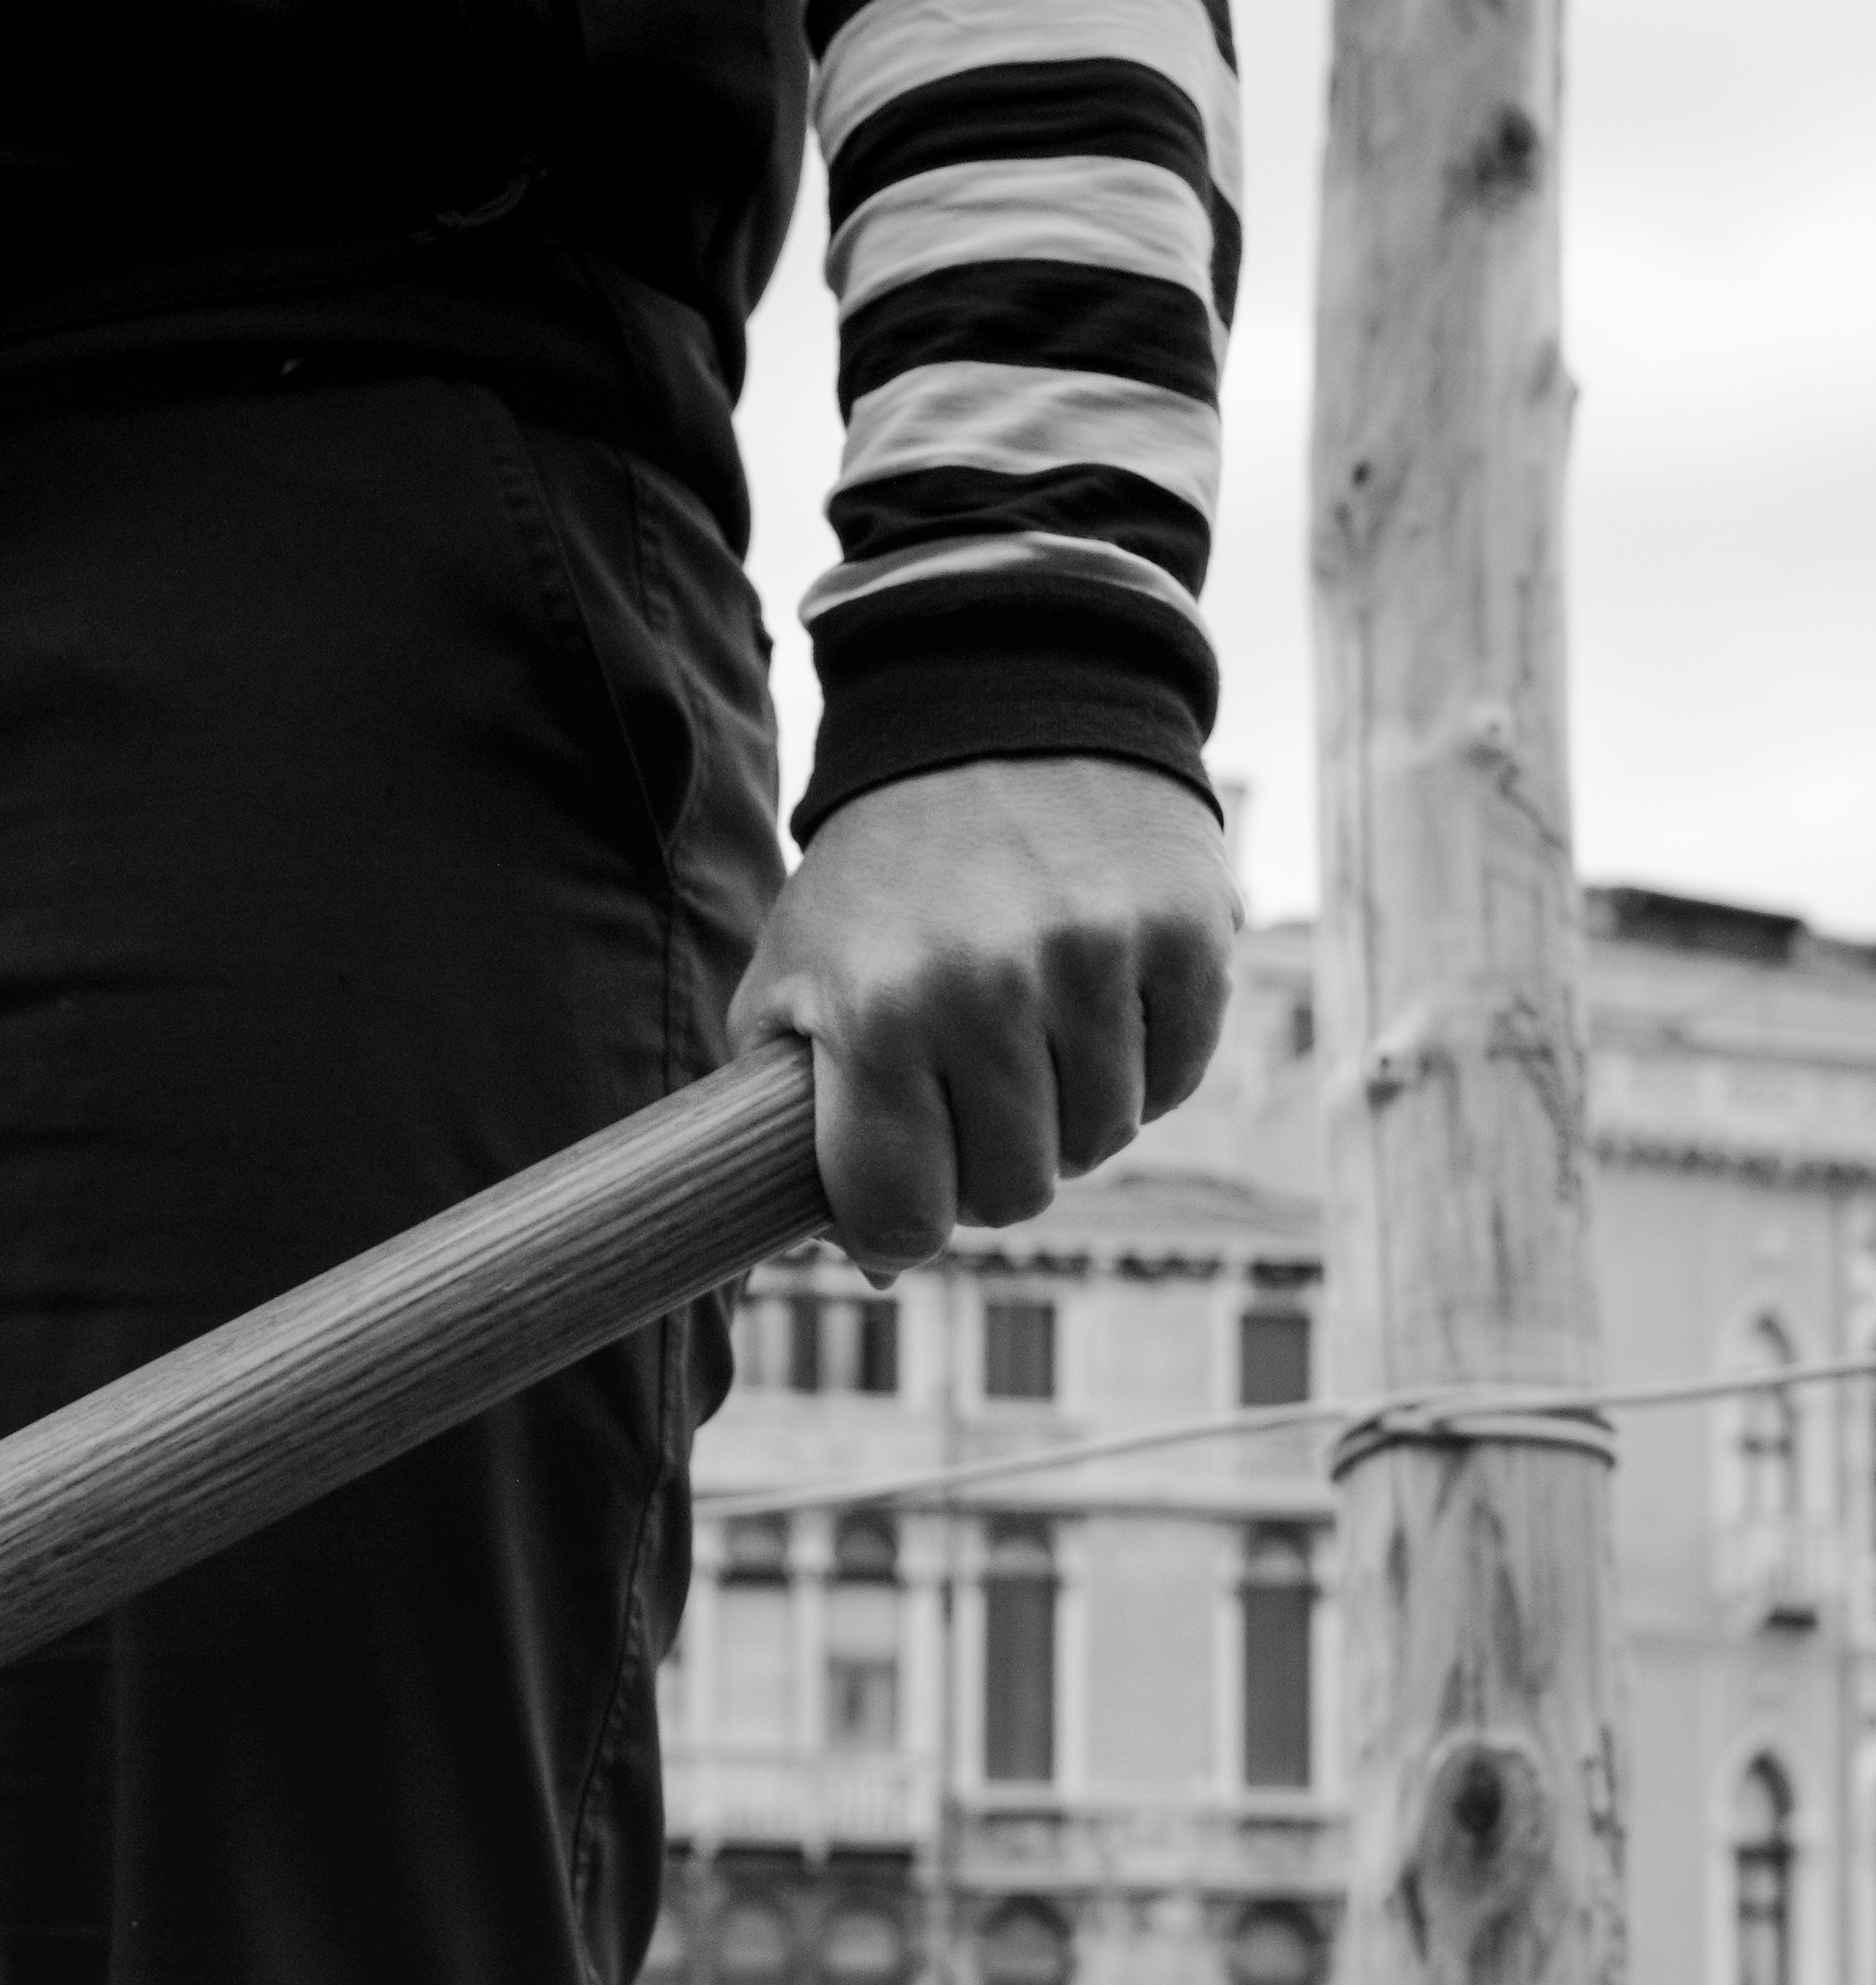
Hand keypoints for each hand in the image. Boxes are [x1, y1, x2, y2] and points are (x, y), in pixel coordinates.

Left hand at [726, 756, 1239, 1274]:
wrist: (998, 714)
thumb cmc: (880, 876)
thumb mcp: (797, 980)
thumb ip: (798, 1128)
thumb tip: (875, 1270)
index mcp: (875, 1010)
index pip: (903, 1215)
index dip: (901, 1223)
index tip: (903, 1188)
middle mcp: (988, 988)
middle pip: (1013, 1194)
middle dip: (986, 1163)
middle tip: (967, 1090)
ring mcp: (1097, 959)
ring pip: (1100, 1143)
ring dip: (1065, 1112)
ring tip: (1028, 1027)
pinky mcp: (1187, 934)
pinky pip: (1173, 1081)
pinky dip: (1139, 1066)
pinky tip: (1094, 999)